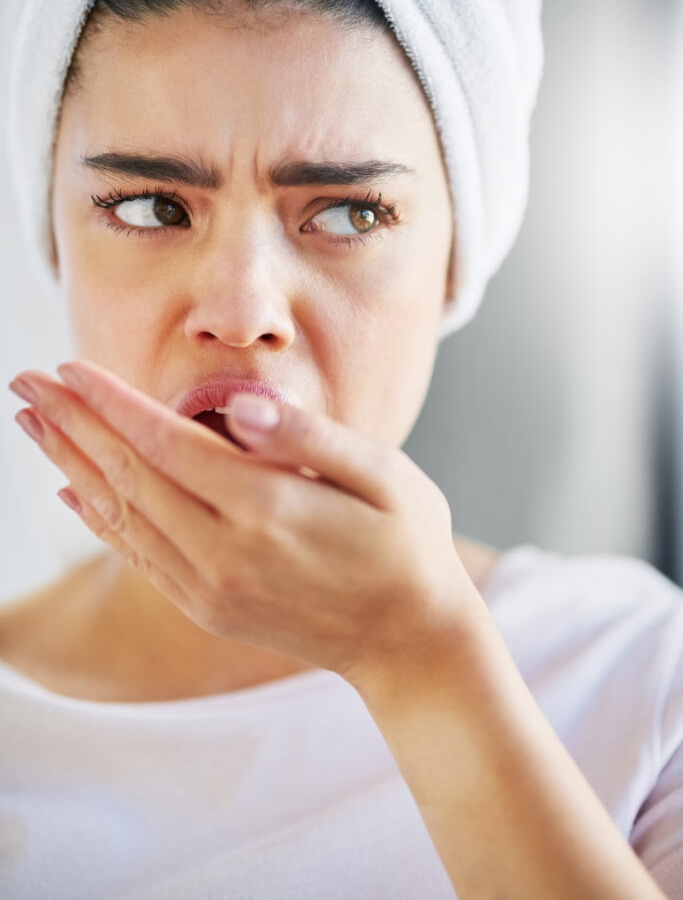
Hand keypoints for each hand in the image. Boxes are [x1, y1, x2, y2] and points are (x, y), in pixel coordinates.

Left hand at [8, 360, 474, 684]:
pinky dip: (97, 520)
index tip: (68, 368)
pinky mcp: (207, 608)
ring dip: (70, 464)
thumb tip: (241, 406)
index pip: (166, 444)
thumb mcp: (385, 475)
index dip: (111, 403)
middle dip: (71, 424)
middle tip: (24, 382)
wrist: (409, 642)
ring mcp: (211, 588)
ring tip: (33, 423)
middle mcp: (226, 553)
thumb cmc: (407, 545)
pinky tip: (71, 491)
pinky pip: (136, 558)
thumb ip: (310, 437)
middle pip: (128, 476)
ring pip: (122, 517)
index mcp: (268, 510)